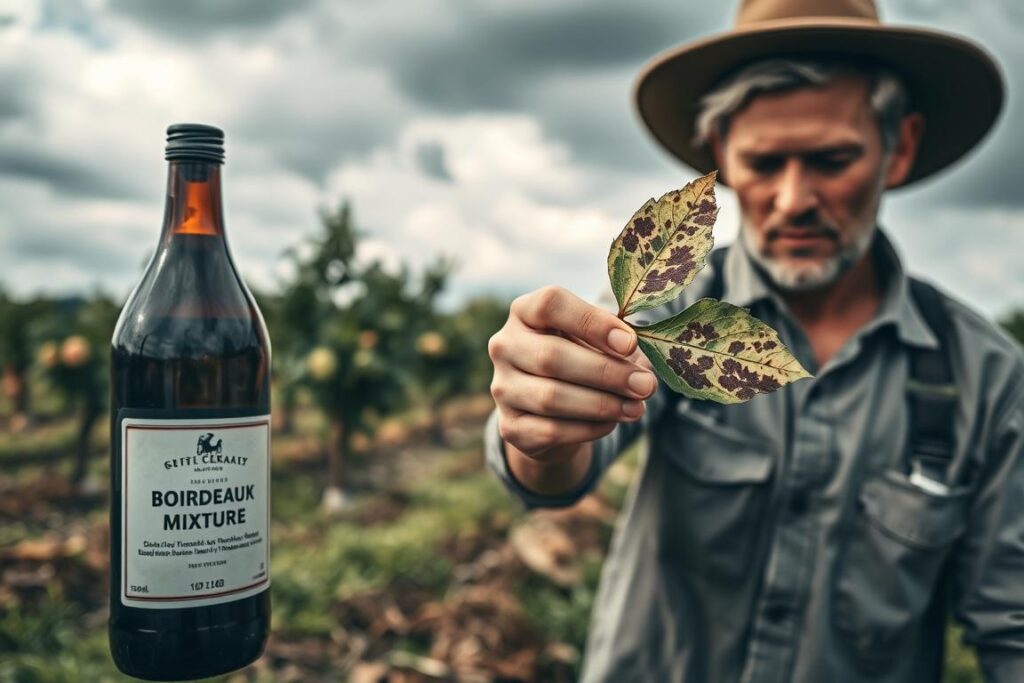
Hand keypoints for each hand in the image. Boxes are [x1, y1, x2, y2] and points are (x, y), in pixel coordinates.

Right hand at [488, 286, 656, 461]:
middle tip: (645, 386)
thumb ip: (617, 346)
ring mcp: (502, 387)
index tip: (630, 343)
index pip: (551, 304)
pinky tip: (612, 422)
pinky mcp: (510, 426)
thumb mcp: (596, 341)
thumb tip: (641, 370)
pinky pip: (550, 430)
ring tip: (636, 408)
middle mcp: (505, 346)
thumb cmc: (582, 360)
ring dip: (601, 404)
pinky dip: (588, 428)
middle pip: (551, 356)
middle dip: (606, 372)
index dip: (592, 322)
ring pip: (550, 397)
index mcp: (525, 311)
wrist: (553, 411)